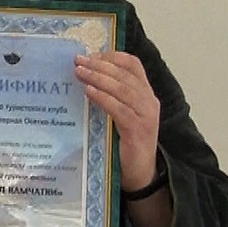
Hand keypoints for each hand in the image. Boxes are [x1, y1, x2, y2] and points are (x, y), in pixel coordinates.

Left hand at [73, 53, 159, 191]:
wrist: (140, 172)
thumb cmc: (125, 142)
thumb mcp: (119, 114)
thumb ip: (110, 97)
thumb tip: (84, 77)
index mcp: (145, 94)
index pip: (134, 65)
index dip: (112, 57)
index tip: (91, 54)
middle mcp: (149, 101)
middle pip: (125, 75)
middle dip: (100, 65)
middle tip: (78, 60)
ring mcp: (146, 116)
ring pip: (123, 89)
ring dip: (99, 78)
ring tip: (79, 72)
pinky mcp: (138, 130)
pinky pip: (120, 109)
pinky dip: (103, 98)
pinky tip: (88, 92)